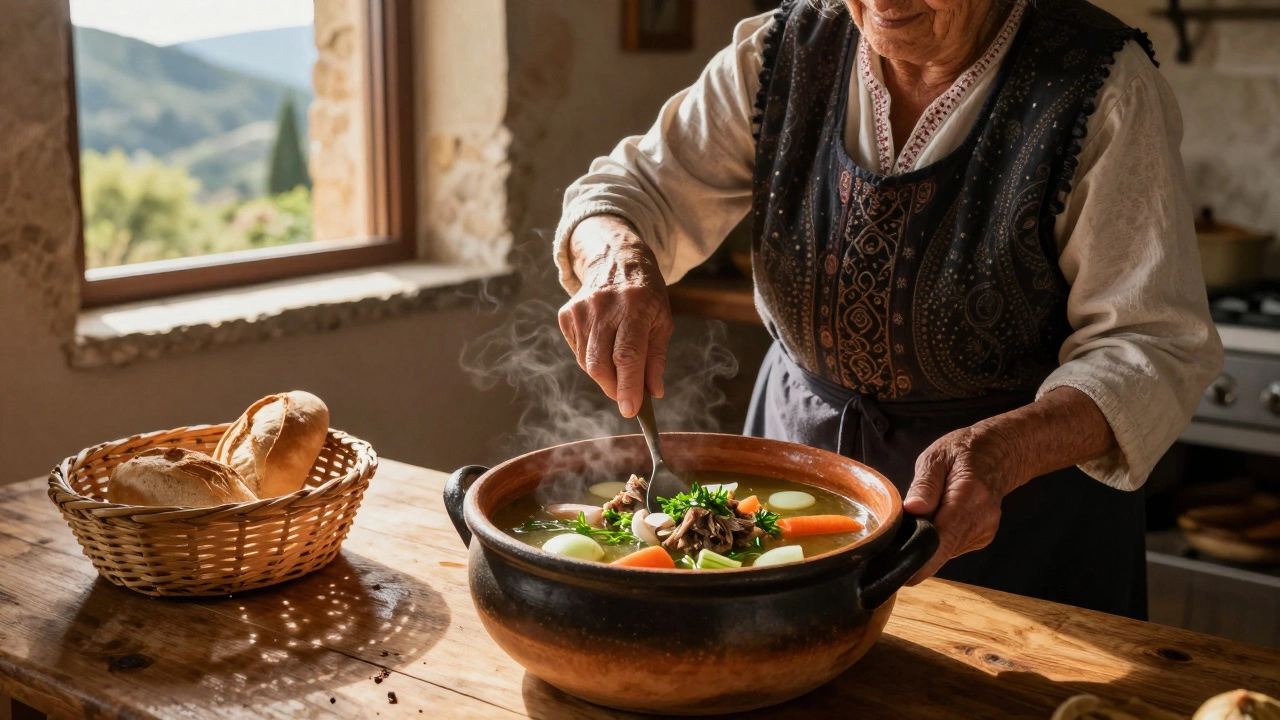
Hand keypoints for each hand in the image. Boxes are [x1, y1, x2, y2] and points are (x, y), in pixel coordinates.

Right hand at [558, 215, 674, 417]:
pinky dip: (591, 360)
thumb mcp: (662, 321)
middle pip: (600, 363)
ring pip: (587, 362)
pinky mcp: (566, 315)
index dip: (628, 386)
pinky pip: (577, 352)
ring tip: (618, 366)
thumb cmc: (646, 295)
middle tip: (627, 396)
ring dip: (604, 375)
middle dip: (613, 388)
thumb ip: (656, 358)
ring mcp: (580, 310)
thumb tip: (654, 392)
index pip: (627, 355)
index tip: (631, 410)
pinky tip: (603, 346)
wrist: (616, 260)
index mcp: (634, 307)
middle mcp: (603, 307)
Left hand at [901, 426, 1021, 584]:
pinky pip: (952, 546)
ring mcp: (984, 532)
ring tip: (922, 516)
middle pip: (941, 550)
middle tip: (895, 536)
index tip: (902, 578)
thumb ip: (925, 484)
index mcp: (968, 498)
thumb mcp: (937, 457)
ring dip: (928, 541)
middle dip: (916, 548)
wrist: (1001, 454)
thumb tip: (912, 509)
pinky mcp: (982, 538)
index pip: (942, 540)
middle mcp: (980, 520)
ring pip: (945, 550)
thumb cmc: (964, 452)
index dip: (921, 563)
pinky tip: (938, 519)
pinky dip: (940, 539)